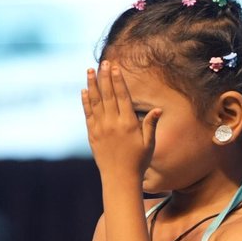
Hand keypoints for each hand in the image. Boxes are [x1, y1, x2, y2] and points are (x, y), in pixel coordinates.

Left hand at [82, 61, 157, 184]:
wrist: (119, 178)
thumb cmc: (138, 161)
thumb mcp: (149, 143)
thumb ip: (150, 125)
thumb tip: (158, 110)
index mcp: (128, 123)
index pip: (122, 97)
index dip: (118, 80)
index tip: (115, 67)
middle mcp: (113, 123)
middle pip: (108, 95)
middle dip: (105, 77)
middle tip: (103, 62)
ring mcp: (100, 128)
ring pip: (95, 102)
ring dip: (92, 85)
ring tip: (90, 70)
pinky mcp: (92, 134)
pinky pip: (88, 114)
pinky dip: (85, 101)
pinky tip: (84, 90)